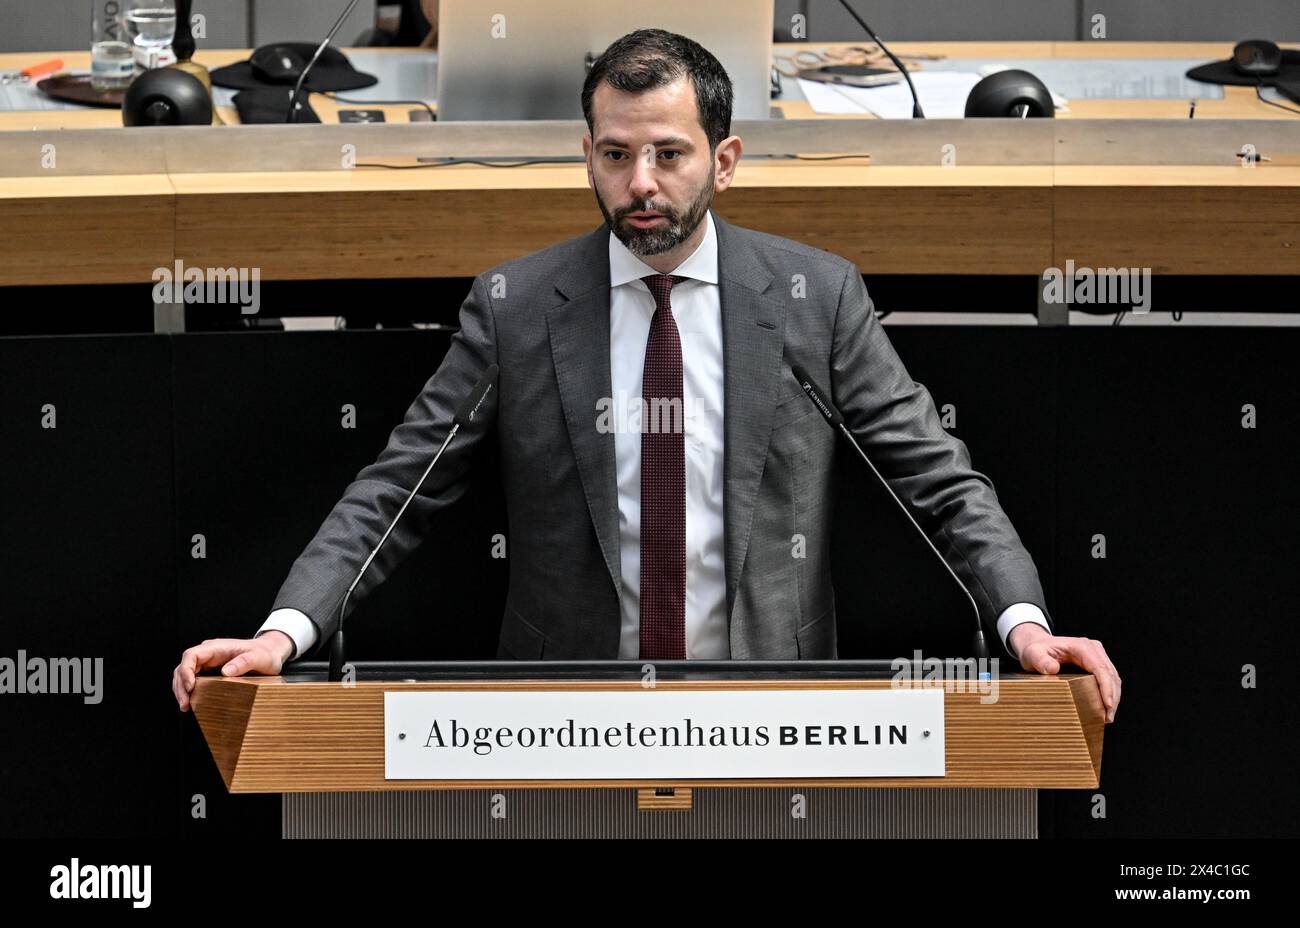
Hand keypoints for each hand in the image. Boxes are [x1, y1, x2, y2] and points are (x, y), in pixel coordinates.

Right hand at [172, 632, 293, 712]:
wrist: (271, 654)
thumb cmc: (265, 653)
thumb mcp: (258, 657)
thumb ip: (244, 662)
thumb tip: (225, 672)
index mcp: (217, 647)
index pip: (191, 655)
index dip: (186, 671)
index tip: (190, 687)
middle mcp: (209, 654)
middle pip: (184, 667)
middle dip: (181, 685)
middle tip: (185, 704)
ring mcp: (209, 664)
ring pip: (185, 675)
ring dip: (182, 690)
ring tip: (185, 706)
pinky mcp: (211, 673)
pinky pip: (194, 681)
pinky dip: (189, 692)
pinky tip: (192, 703)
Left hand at [1009, 624, 1120, 723]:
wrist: (1035, 643)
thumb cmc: (1035, 649)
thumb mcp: (1033, 654)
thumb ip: (1041, 661)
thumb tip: (1053, 669)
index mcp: (1082, 647)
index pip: (1101, 668)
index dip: (1107, 687)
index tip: (1108, 705)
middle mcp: (1093, 649)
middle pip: (1110, 674)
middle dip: (1112, 697)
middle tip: (1108, 718)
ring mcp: (1096, 655)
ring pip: (1112, 678)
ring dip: (1113, 697)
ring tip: (1107, 717)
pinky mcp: (1095, 662)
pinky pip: (1107, 678)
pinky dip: (1108, 693)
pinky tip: (1105, 708)